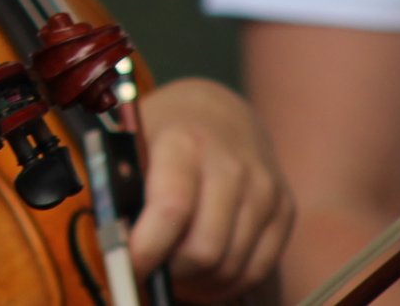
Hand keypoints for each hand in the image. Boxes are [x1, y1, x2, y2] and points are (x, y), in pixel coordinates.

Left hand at [128, 76, 293, 301]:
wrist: (221, 114)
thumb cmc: (166, 137)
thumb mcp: (133, 145)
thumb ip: (121, 190)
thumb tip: (115, 247)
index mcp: (185, 143)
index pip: (172, 209)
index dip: (147, 249)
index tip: (130, 266)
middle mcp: (231, 165)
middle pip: (204, 250)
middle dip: (172, 272)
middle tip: (153, 271)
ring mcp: (264, 189)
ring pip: (231, 267)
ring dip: (198, 282)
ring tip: (175, 273)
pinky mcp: (284, 210)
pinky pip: (257, 270)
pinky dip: (226, 284)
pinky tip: (203, 276)